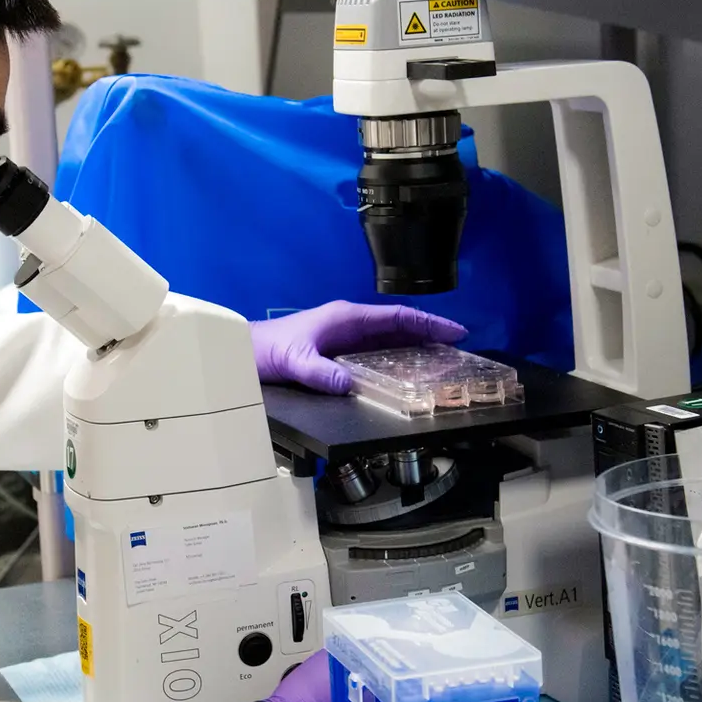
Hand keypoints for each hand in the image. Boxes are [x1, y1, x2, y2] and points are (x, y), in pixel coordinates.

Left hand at [250, 301, 467, 395]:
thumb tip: (347, 384)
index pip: (397, 317)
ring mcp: (345, 338)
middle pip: (400, 328)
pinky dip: (396, 360)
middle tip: (459, 352)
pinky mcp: (338, 353)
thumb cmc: (265, 349)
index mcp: (346, 318)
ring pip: (390, 341)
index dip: (429, 323)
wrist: (242, 353)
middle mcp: (350, 325)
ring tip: (443, 363)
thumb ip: (319, 372)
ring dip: (417, 349)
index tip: (456, 332)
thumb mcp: (293, 360)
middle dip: (431, 336)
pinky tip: (407, 374)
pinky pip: (375, 354)